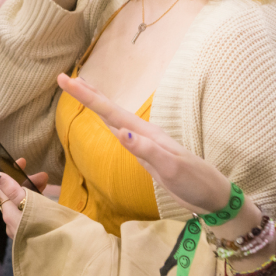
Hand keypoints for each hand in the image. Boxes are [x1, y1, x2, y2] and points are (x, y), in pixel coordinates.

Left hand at [0, 157, 49, 237]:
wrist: (69, 252)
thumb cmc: (50, 226)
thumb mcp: (32, 205)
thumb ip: (14, 191)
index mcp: (10, 216)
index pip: (3, 189)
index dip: (11, 173)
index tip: (24, 161)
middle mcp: (13, 224)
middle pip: (14, 197)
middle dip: (26, 182)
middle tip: (44, 176)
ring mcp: (22, 230)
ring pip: (23, 205)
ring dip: (33, 191)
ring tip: (48, 184)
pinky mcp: (32, 234)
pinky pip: (29, 214)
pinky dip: (36, 203)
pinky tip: (46, 200)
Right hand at [57, 74, 231, 213]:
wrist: (213, 197)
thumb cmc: (195, 182)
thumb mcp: (171, 168)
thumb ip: (146, 150)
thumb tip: (119, 132)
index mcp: (147, 134)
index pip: (111, 112)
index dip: (87, 96)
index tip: (66, 80)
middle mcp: (143, 134)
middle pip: (109, 109)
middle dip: (86, 94)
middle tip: (62, 79)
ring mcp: (144, 143)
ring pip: (114, 118)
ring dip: (96, 103)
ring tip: (79, 89)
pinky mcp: (145, 154)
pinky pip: (120, 132)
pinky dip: (107, 121)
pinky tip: (104, 119)